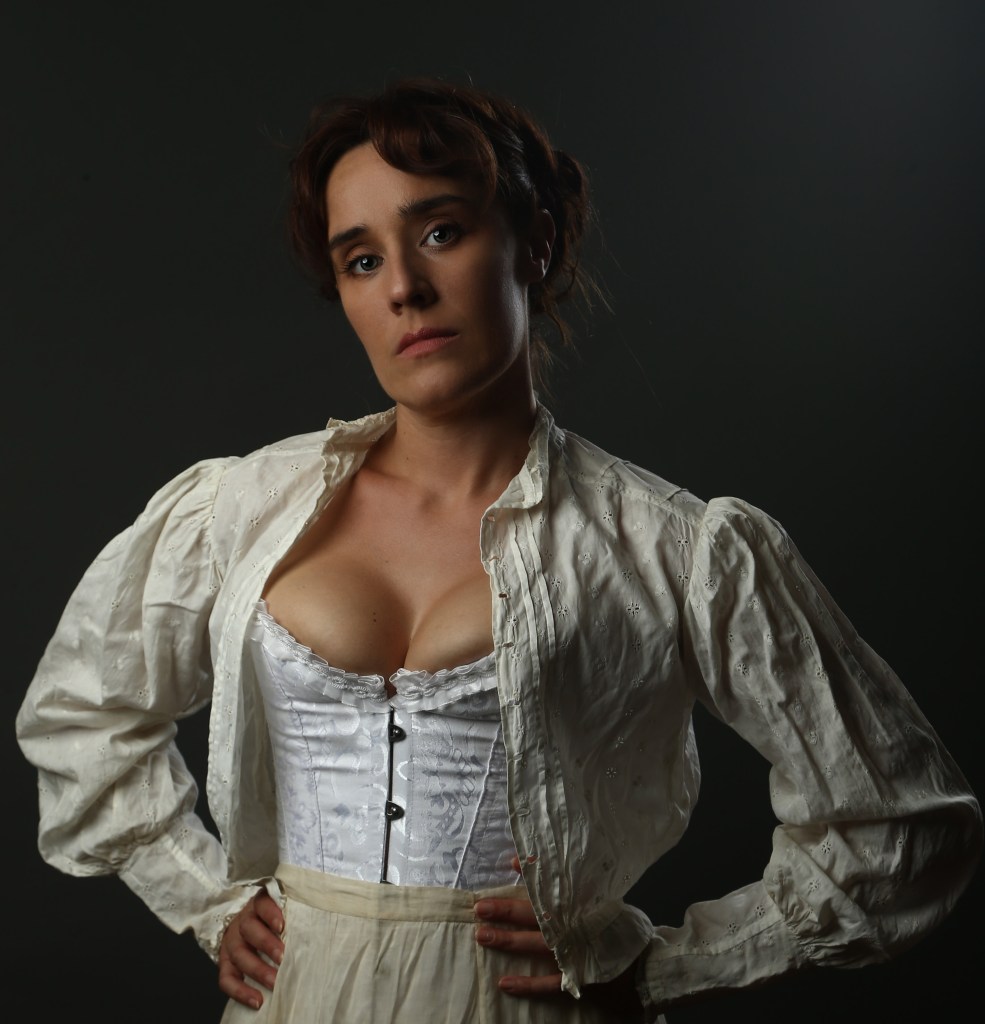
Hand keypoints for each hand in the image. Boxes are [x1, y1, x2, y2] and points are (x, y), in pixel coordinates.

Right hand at [218, 889, 285, 1009]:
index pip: (261, 903)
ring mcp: (231, 943)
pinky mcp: (225, 963)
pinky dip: (240, 991)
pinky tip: (257, 1000)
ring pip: (239, 954)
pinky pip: (227, 979)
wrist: (247, 929)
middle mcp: (242, 922)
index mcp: (257, 906)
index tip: (282, 926)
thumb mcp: (282, 913)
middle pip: (248, 929)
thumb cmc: (275, 923)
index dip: (270, 913)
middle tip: (283, 958)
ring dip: (258, 970)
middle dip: (266, 944)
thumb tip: (322, 928)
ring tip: (275, 982)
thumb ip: (295, 917)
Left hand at [474, 856, 643, 1017]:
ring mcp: (576, 955)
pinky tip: (504, 983)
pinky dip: (526, 985)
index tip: (508, 865)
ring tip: (483, 936)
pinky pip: (548, 984)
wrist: (648, 965)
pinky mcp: (578, 979)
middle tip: (480, 908)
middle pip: (536, 916)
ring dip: (509, 942)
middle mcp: (576, 927)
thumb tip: (527, 862)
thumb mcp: (598, 899)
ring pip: (536, 947)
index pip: (554, 887)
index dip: (528, 877)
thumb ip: (567, 882)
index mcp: (582, 905)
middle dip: (506, 911)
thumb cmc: (616, 927)